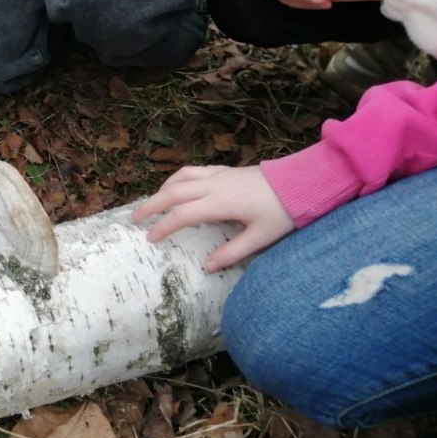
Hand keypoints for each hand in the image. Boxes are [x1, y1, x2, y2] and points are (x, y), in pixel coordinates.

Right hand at [132, 165, 294, 271]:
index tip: (150, 238)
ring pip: (179, 178)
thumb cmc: (282, 212)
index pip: (182, 215)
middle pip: (172, 193)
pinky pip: (192, 171)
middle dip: (151, 205)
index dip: (163, 227)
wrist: (301, 182)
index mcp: (220, 203)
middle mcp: (213, 185)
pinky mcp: (223, 169)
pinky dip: (177, 179)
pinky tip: (175, 187)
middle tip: (135, 218)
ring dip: (161, 190)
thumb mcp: (260, 238)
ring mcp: (217, 174)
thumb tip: (206, 267)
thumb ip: (231, 253)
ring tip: (151, 203)